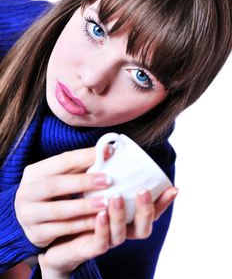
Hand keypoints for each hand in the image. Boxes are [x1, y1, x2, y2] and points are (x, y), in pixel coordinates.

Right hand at [14, 147, 111, 246]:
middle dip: (83, 182)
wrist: (31, 219)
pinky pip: (61, 229)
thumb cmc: (53, 192)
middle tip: (108, 180)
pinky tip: (98, 221)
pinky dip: (81, 225)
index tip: (109, 152)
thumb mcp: (61, 176)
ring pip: (59, 210)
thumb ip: (81, 165)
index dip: (86, 156)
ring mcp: (28, 214)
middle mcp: (26, 192)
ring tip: (106, 202)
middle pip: (56, 185)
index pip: (62, 161)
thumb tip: (108, 151)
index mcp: (34, 172)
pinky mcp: (35, 234)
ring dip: (84, 206)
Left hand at [38, 186, 177, 276]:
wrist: (57, 233)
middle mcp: (121, 230)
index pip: (151, 211)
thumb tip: (111, 147)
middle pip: (143, 227)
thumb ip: (104, 173)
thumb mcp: (94, 187)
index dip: (163, 202)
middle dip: (146, 209)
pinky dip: (103, 228)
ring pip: (122, 234)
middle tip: (143, 190)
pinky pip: (100, 242)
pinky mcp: (89, 248)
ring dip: (121, 215)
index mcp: (127, 216)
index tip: (172, 188)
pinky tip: (100, 213)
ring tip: (116, 197)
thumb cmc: (79, 206)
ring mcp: (107, 240)